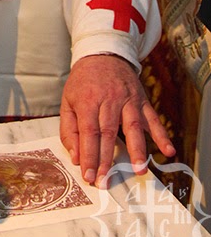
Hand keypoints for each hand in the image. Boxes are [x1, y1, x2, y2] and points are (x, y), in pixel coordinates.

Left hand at [60, 54, 174, 186]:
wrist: (103, 54)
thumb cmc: (83, 82)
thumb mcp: (67, 100)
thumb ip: (69, 129)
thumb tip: (75, 156)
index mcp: (88, 101)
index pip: (89, 132)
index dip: (89, 155)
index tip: (88, 175)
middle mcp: (109, 100)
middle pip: (108, 133)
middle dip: (107, 160)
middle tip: (105, 181)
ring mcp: (127, 100)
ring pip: (132, 126)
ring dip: (137, 149)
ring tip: (138, 169)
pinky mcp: (141, 100)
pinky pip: (152, 118)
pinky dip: (161, 134)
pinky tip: (167, 150)